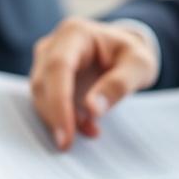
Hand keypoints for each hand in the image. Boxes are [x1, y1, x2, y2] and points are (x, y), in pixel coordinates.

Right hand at [30, 18, 158, 149]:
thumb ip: (119, 84)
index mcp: (75, 33)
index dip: (59, 102)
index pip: (58, 67)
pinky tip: (86, 127)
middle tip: (67, 145)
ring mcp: (45, 60)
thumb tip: (93, 109)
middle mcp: (53, 44)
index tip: (65, 134)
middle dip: (54, 116)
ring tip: (91, 130)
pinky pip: (45, 102)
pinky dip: (61, 119)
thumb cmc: (132, 56)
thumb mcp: (139, 66)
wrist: (123, 53)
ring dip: (59, 119)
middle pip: (43, 82)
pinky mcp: (45, 78)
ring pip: (39, 95)